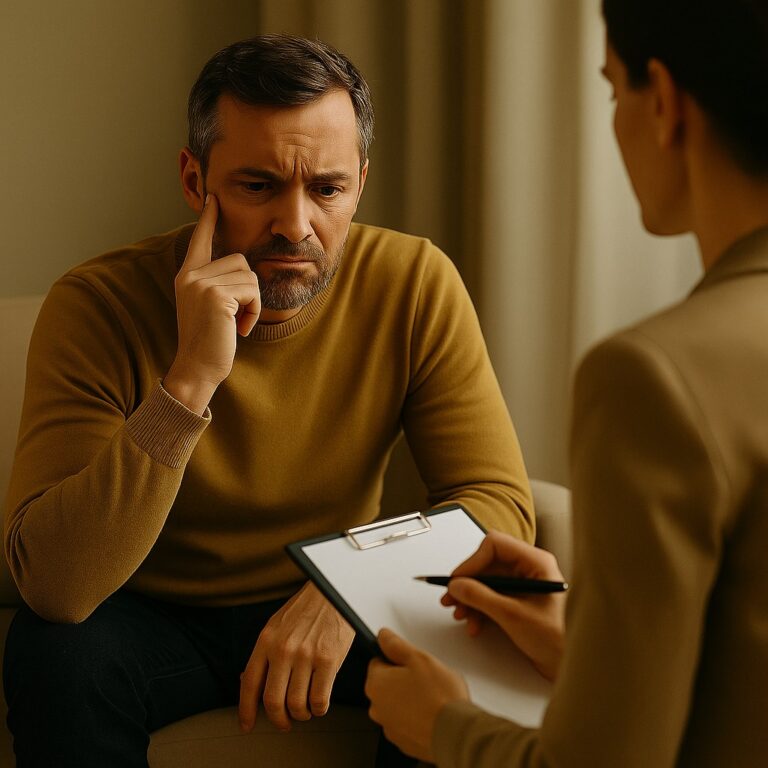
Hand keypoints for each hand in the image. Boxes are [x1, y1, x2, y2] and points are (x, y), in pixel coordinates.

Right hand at [164, 194, 260, 413]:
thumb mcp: (212, 307)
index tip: (213, 198)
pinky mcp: (215, 296)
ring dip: (252, 302)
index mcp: (187, 275)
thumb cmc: (210, 342)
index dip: (208, 219)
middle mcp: (190, 275)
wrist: (198, 369)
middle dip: (248, 289)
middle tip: (236, 317)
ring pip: (248, 275)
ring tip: (236, 322)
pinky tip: (240, 328)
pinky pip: (252, 291)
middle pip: (239, 260)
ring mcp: (200, 284)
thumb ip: (219, 284)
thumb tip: (242, 266)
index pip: (199, 240)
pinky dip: (254, 311)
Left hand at [238, 582, 354, 731]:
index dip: (246, 710)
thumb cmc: (306, 608)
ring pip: (297, 705)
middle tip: (284, 722)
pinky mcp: (329, 660)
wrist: (333, 591)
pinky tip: (320, 703)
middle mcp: (283, 649)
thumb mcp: (277, 625)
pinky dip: (319, 709)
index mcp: (266, 640)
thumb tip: (248, 681)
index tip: (247, 725)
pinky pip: (320, 700)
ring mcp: (306, 655)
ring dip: (301, 715)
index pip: (249, 683)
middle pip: (272, 701)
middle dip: (278, 719)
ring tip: (306, 710)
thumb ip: (264, 652)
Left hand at [366, 628, 468, 762]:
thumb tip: (383, 636)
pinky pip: (407, 723)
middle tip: (426, 679)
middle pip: (387, 684)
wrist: (455, 734)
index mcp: (376, 684)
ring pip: (397, 704)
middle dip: (403, 680)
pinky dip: (416, 718)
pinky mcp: (403, 742)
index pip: (378, 662)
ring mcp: (389, 727)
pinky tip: (432, 714)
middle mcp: (377, 708)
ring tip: (432, 698)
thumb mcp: (419, 658)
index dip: (397, 660)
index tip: (412, 663)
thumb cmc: (439, 697)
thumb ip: (396, 645)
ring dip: (409, 699)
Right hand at [442, 530, 565, 680]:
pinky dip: (480, 610)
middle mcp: (530, 569)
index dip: (473, 562)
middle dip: (468, 584)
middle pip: (488, 565)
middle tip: (451, 599)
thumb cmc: (558, 639)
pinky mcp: (519, 602)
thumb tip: (457, 585)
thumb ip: (481, 597)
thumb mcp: (513, 615)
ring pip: (486, 582)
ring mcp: (524, 586)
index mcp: (536, 562)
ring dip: (471, 599)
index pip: (495, 545)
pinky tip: (475, 625)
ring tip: (461, 616)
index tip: (458, 581)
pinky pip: (492, 597)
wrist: (575, 665)